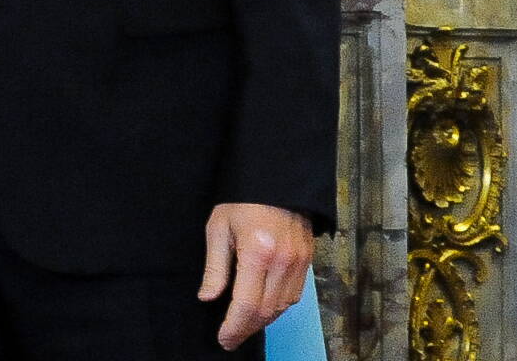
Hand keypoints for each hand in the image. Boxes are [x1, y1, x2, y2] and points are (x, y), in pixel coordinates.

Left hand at [199, 202, 313, 349]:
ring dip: (263, 320)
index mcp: (258, 252)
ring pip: (283, 307)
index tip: (223, 339)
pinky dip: (278, 306)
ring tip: (243, 324)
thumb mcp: (218, 227)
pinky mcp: (308, 261)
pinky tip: (262, 307)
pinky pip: (294, 295)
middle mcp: (283, 262)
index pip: (247, 304)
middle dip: (247, 329)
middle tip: (230, 337)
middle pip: (267, 311)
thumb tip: (208, 297)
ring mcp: (299, 263)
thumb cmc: (241, 200)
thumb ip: (215, 266)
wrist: (276, 178)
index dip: (234, 326)